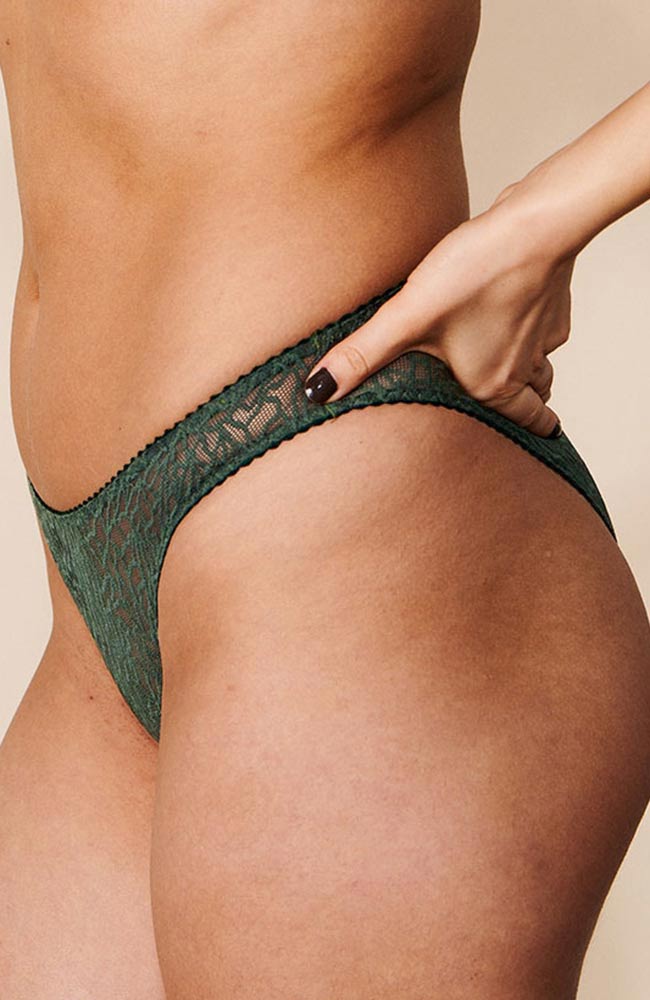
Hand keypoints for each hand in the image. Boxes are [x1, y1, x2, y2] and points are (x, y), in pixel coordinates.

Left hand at [304, 190, 575, 437]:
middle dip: (527, 406)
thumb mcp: (407, 318)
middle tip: (520, 410)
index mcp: (494, 384)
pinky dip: (531, 327)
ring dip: (530, 369)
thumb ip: (362, 355)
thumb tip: (317, 392)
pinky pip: (546, 326)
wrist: (533, 223)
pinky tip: (511, 311)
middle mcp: (526, 365)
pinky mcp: (552, 298)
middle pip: (535, 396)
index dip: (530, 433)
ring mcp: (544, 331)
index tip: (535, 438)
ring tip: (510, 366)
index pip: (525, 422)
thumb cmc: (475, 273)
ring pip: (541, 362)